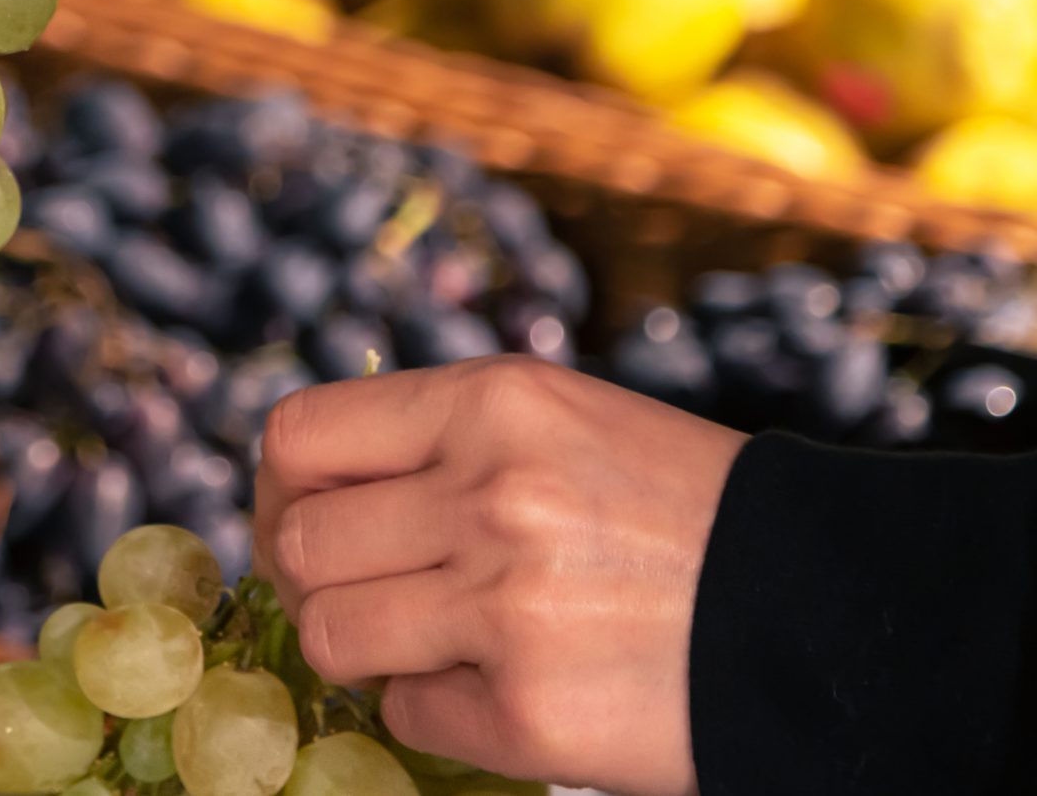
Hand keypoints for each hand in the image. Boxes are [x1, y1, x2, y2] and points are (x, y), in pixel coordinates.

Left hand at [253, 357, 745, 795]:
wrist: (838, 615)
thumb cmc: (684, 516)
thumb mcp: (565, 424)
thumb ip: (440, 442)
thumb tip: (299, 491)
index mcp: (494, 403)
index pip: (299, 437)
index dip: (283, 489)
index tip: (305, 518)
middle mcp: (491, 493)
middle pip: (301, 544)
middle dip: (317, 576)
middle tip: (368, 592)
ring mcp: (507, 607)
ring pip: (330, 635)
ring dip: (366, 649)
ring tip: (436, 641)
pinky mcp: (529, 716)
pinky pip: (407, 716)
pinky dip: (438, 712)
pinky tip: (505, 687)